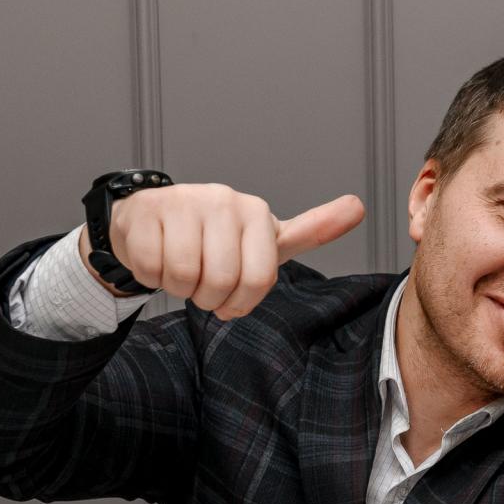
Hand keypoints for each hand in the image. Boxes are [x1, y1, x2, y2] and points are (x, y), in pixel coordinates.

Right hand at [80, 184, 364, 317]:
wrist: (155, 221)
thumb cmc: (217, 239)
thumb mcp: (266, 240)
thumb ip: (313, 230)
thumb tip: (358, 206)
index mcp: (256, 213)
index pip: (259, 280)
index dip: (241, 303)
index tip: (233, 298)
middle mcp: (222, 200)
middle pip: (222, 280)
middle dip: (209, 298)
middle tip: (203, 287)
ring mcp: (182, 202)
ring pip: (185, 276)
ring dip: (180, 288)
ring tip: (182, 272)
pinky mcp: (145, 211)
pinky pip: (152, 267)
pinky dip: (152, 276)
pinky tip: (158, 258)